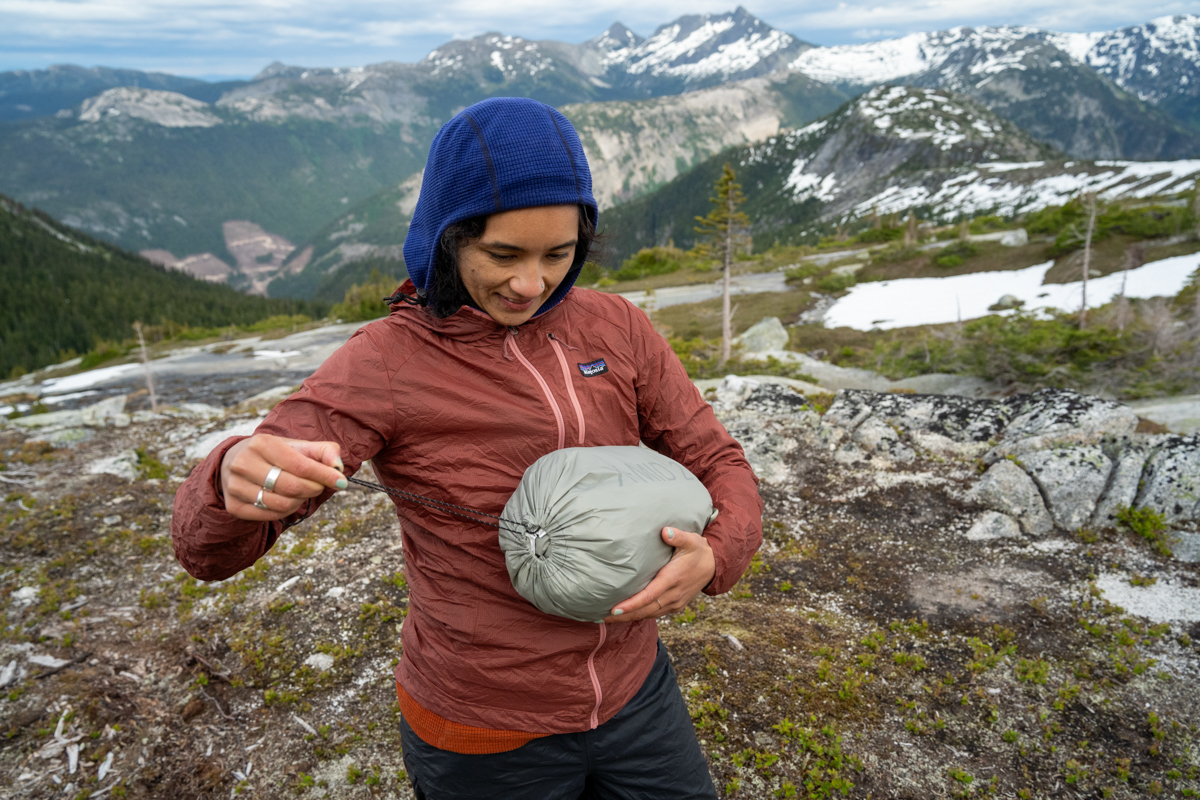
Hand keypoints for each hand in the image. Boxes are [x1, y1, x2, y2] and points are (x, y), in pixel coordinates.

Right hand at [219, 434, 346, 520]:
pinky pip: (269, 515)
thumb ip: (323, 451)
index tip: (342, 482)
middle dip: (313, 489)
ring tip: (302, 493)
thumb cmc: (274, 454)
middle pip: (292, 487)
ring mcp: (235, 486)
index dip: (324, 476)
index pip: (300, 466)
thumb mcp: (297, 446)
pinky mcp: (233, 506)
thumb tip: (338, 466)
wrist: (233, 462)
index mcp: (262, 443)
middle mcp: (244, 463)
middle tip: (318, 486)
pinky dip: (286, 511)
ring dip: (300, 501)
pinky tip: (288, 501)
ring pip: (281, 503)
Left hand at [604, 527, 714, 623]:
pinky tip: (626, 614)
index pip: (649, 596)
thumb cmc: (698, 551)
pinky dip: (639, 615)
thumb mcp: (691, 540)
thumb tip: (665, 531)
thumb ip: (677, 536)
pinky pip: (655, 613)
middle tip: (602, 616)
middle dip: (624, 615)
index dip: (632, 604)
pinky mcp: (675, 606)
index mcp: (673, 579)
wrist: (714, 566)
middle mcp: (673, 595)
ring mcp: (675, 603)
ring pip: (649, 614)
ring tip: (608, 618)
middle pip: (645, 610)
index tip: (615, 609)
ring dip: (630, 617)